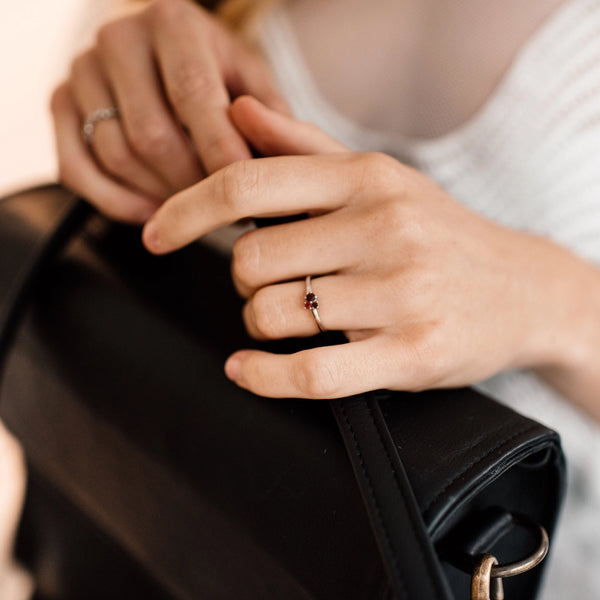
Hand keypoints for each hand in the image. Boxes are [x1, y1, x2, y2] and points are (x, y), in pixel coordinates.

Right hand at [51, 0, 286, 223]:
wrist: (162, 48)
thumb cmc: (216, 70)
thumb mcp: (252, 79)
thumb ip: (270, 117)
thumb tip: (274, 163)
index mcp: (173, 23)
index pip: (194, 95)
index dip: (219, 151)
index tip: (247, 192)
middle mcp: (119, 38)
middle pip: (151, 135)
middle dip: (190, 184)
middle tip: (222, 208)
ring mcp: (81, 69)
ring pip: (117, 156)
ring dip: (159, 196)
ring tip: (195, 209)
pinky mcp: (58, 102)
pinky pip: (75, 169)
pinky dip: (115, 202)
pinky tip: (153, 213)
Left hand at [142, 96, 591, 401]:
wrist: (523, 289)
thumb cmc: (438, 231)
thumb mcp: (378, 177)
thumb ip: (303, 144)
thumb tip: (238, 112)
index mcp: (366, 177)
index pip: (247, 184)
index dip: (185, 211)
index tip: (153, 235)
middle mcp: (384, 227)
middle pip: (252, 262)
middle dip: (245, 282)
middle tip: (271, 285)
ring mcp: (400, 294)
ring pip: (275, 315)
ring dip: (263, 323)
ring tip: (295, 315)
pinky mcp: (412, 353)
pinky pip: (310, 372)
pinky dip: (263, 377)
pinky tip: (246, 370)